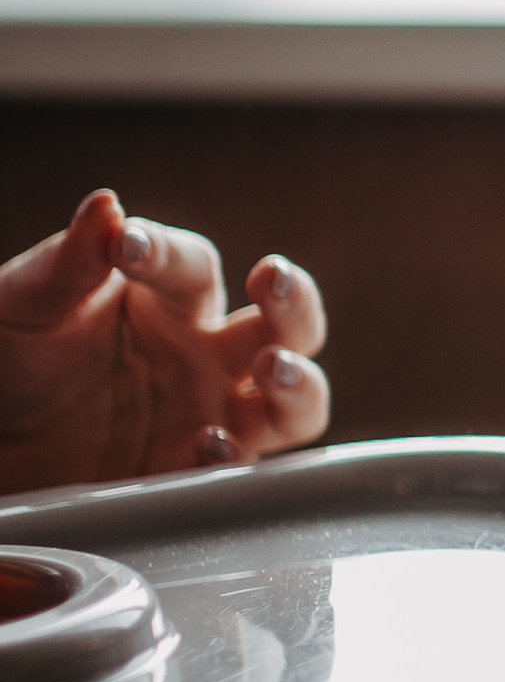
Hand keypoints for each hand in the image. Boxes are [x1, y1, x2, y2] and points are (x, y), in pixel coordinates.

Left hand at [0, 189, 331, 494]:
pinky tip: (208, 444)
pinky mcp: (189, 474)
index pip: (193, 266)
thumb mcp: (20, 305)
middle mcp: (204, 355)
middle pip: (285, 324)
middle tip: (274, 279)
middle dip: (294, 301)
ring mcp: (208, 416)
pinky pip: (238, 471)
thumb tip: (106, 206)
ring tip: (270, 370)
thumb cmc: (5, 359)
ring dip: (298, 384)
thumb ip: (66, 262)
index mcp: (165, 300)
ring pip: (294, 402)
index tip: (127, 244)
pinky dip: (234, 459)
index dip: (166, 253)